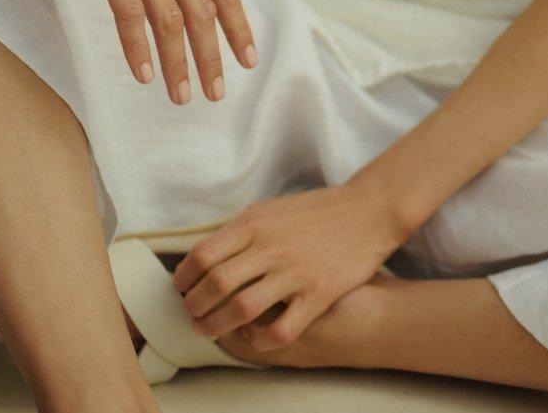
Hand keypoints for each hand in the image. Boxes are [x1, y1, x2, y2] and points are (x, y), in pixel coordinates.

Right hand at [21, 0, 257, 103]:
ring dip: (178, 62)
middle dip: (212, 57)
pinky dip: (137, 45)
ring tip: (180, 96)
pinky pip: (128, 11)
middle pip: (203, 12)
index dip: (239, 27)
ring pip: (170, 18)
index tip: (249, 60)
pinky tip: (141, 73)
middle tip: (216, 96)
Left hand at [170, 183, 404, 350]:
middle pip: (215, 284)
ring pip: (241, 309)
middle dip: (194, 306)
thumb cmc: (317, 210)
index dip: (184, 276)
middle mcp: (270, 247)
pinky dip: (259, 340)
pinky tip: (252, 336)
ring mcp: (294, 273)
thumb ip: (241, 230)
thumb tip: (207, 253)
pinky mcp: (317, 294)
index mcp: (255, 222)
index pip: (203, 254)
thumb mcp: (272, 208)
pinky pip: (280, 330)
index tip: (180, 287)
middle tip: (191, 314)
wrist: (367, 210)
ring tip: (210, 330)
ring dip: (217, 326)